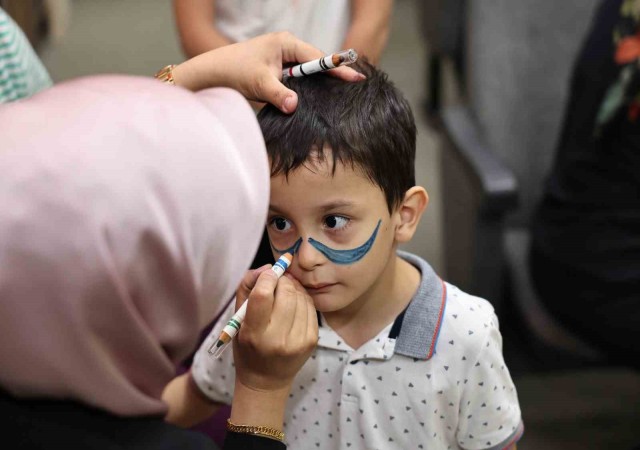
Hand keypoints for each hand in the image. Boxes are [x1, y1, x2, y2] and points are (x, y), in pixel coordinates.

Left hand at [172, 31, 364, 112]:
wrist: (213, 73)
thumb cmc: (234, 71)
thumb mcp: (259, 83)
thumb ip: (278, 94)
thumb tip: (294, 105)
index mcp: (286, 43)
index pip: (318, 57)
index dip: (337, 68)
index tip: (355, 77)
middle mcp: (288, 47)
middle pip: (317, 64)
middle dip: (334, 74)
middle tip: (356, 84)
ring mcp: (284, 59)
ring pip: (309, 73)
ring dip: (322, 83)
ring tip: (345, 91)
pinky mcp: (280, 70)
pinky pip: (300, 79)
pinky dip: (309, 87)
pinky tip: (322, 97)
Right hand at [232, 265, 317, 392]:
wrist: (267, 381)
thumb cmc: (247, 347)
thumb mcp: (237, 320)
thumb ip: (247, 288)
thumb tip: (268, 268)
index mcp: (254, 334)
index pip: (263, 296)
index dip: (266, 278)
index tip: (267, 275)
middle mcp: (278, 339)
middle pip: (286, 293)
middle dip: (282, 280)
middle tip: (277, 281)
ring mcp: (298, 341)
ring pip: (301, 297)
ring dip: (293, 287)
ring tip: (285, 291)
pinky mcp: (312, 340)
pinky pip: (311, 307)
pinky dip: (303, 298)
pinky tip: (294, 302)